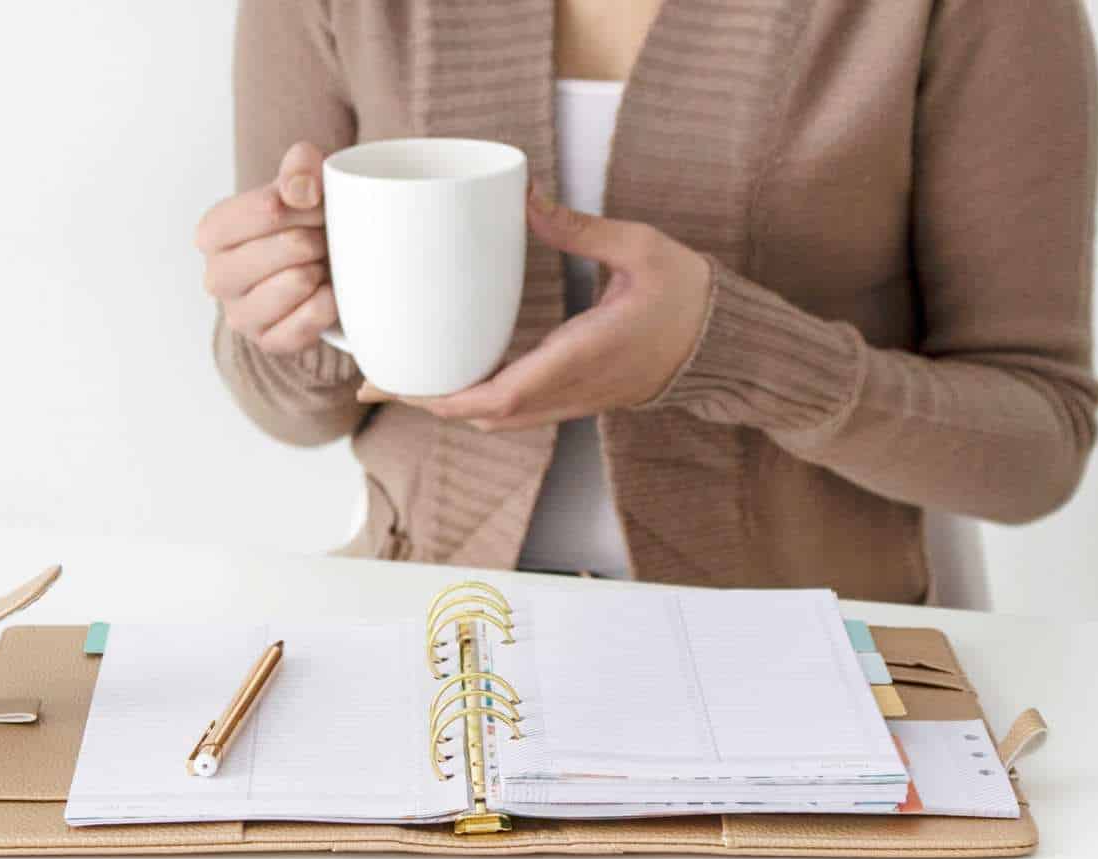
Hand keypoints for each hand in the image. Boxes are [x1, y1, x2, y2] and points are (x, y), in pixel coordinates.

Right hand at [196, 142, 336, 353]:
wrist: (316, 271)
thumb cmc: (303, 222)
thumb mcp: (302, 181)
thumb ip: (300, 167)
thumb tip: (301, 191)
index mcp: (212, 232)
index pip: (270, 209)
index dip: (308, 205)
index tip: (317, 206)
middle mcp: (216, 277)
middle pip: (291, 247)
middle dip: (319, 238)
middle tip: (322, 239)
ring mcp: (239, 315)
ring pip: (299, 282)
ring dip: (322, 270)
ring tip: (319, 265)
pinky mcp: (268, 343)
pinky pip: (311, 319)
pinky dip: (328, 303)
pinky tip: (325, 293)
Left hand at [357, 188, 712, 430]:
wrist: (724, 344)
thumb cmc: (687, 295)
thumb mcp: (640, 248)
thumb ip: (579, 228)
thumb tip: (524, 198)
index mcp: (581, 357)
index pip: (499, 394)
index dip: (443, 396)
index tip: (399, 381)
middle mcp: (570, 389)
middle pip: (482, 415)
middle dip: (424, 401)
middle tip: (373, 380)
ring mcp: (572, 401)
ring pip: (495, 420)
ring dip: (447, 406)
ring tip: (402, 380)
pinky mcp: (575, 398)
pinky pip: (513, 412)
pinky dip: (475, 404)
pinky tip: (452, 380)